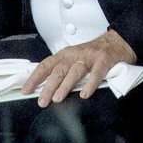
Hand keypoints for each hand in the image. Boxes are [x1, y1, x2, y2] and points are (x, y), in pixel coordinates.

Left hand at [21, 29, 135, 106]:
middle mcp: (75, 55)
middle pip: (59, 70)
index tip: (26, 89)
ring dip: (65, 85)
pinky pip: (97, 73)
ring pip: (75, 71)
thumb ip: (62, 70)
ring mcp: (90, 57)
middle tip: (42, 101)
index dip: (35, 77)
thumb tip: (44, 88)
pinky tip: (85, 94)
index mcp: (65, 55)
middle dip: (48, 86)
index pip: (46, 65)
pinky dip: (90, 83)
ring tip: (58, 98)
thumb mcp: (74, 58)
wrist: (116, 42)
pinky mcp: (104, 61)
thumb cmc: (93, 53)